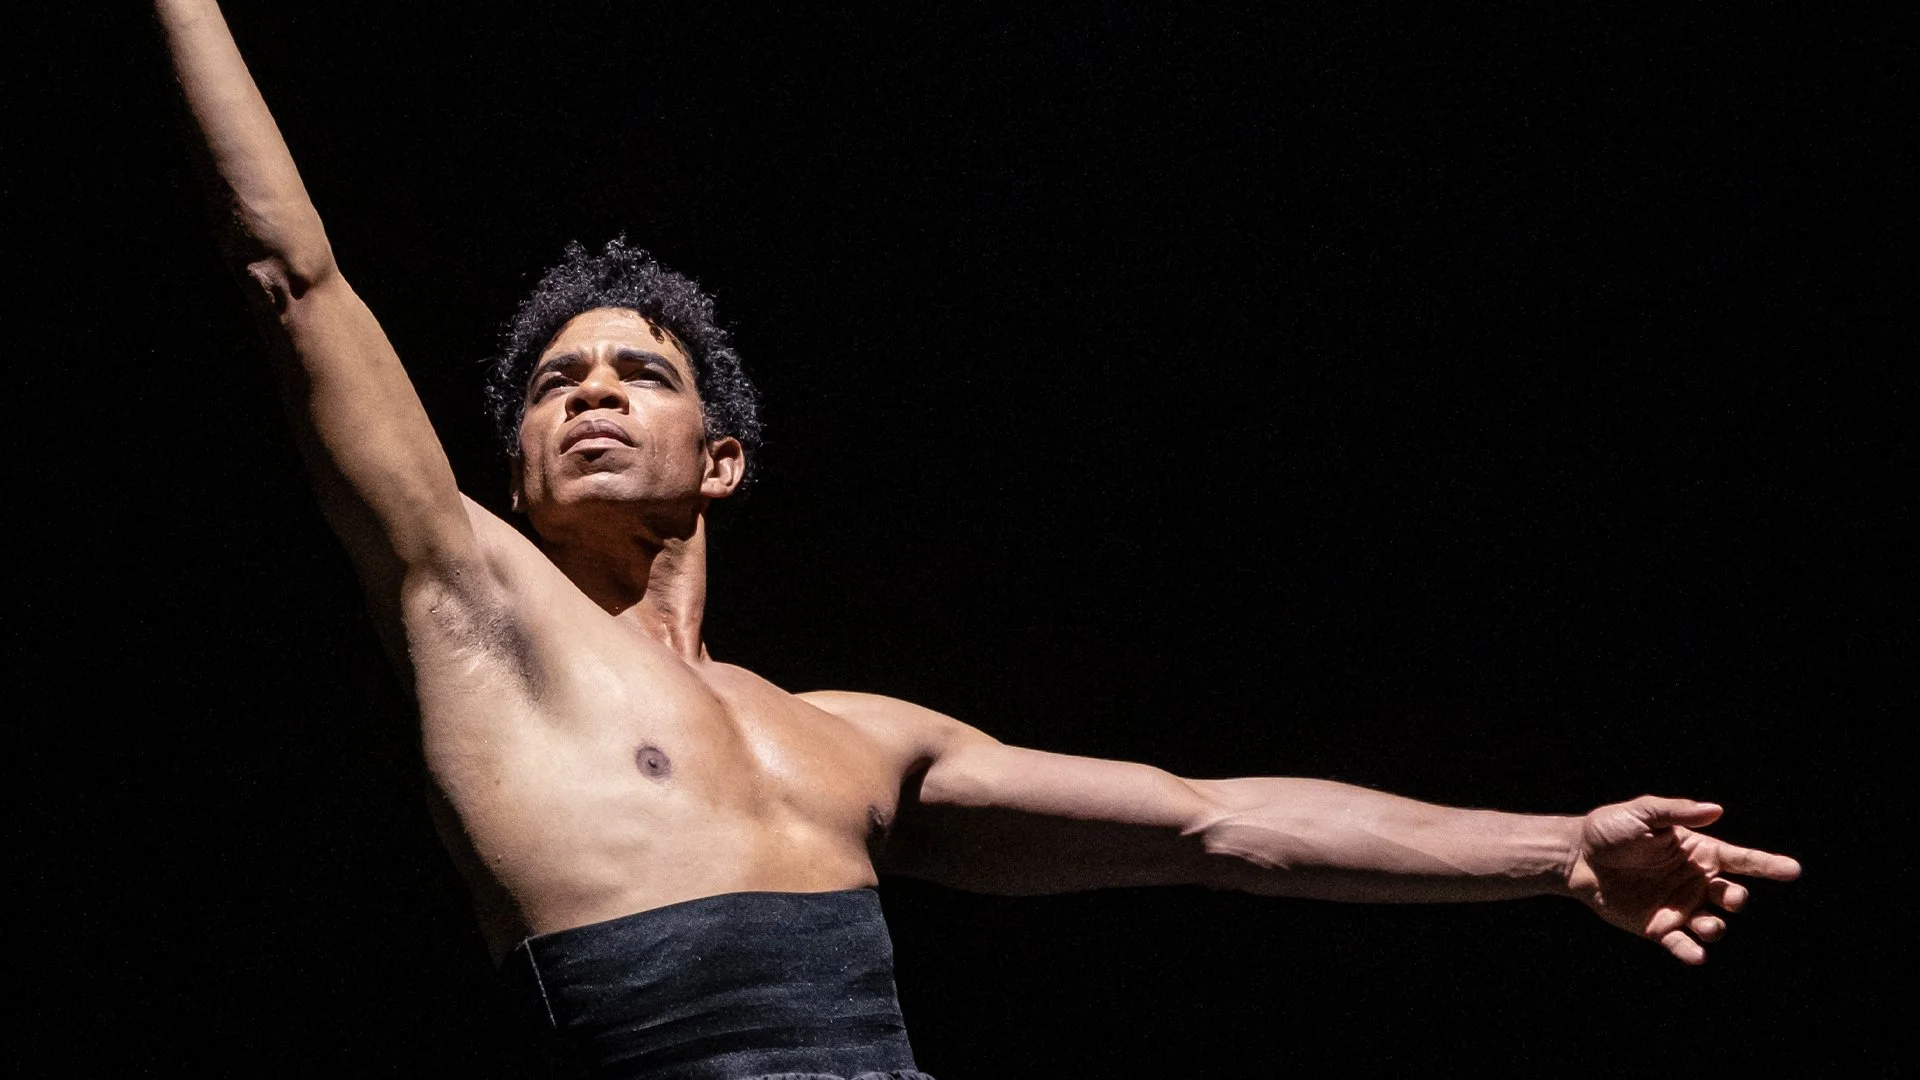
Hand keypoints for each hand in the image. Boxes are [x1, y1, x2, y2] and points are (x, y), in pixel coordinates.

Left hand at [1567, 796, 1800, 964]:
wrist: (1575, 857)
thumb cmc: (1610, 829)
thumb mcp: (1642, 812)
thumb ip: (1677, 813)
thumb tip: (1716, 810)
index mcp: (1698, 852)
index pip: (1741, 860)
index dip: (1767, 865)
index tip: (1793, 870)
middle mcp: (1695, 882)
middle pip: (1731, 896)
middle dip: (1737, 900)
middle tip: (1730, 898)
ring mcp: (1679, 907)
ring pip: (1712, 925)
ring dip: (1715, 928)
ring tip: (1707, 926)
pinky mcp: (1659, 928)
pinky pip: (1682, 944)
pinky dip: (1691, 952)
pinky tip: (1696, 955)